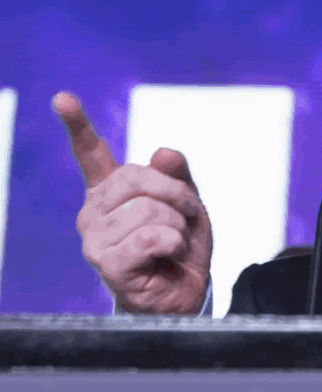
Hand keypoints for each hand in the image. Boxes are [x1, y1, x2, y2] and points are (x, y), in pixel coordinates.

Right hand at [53, 92, 212, 314]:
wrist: (186, 293)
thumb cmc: (181, 248)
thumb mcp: (188, 204)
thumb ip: (178, 176)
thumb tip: (164, 152)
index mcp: (111, 192)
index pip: (90, 154)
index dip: (77, 125)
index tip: (63, 98)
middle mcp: (94, 212)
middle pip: (138, 177)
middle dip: (177, 195)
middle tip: (185, 217)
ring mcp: (95, 239)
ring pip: (149, 209)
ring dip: (178, 225)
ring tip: (173, 243)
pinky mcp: (107, 263)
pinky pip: (152, 237)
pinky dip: (173, 243)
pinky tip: (167, 256)